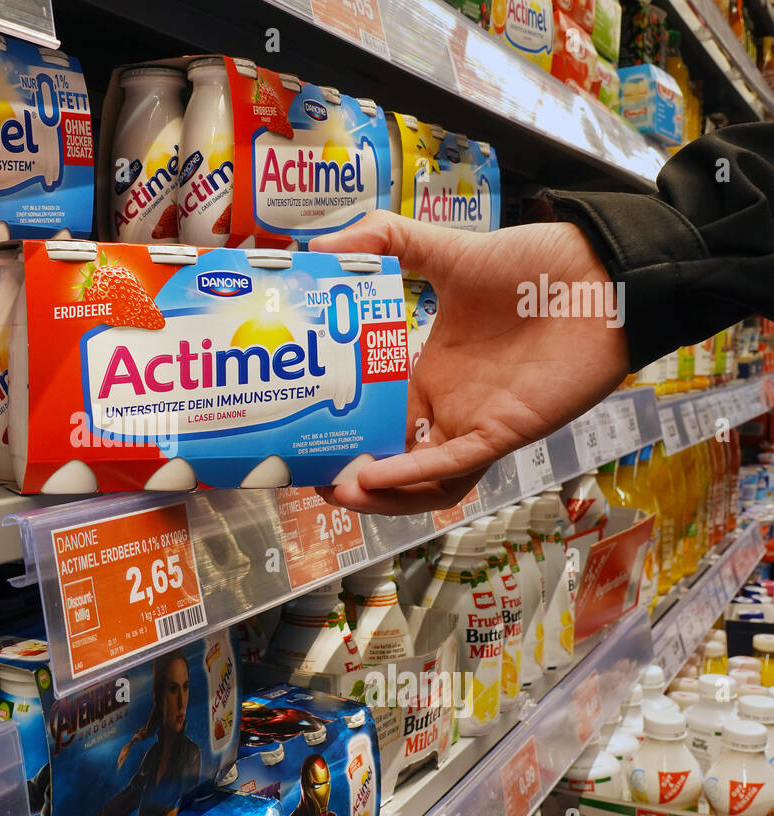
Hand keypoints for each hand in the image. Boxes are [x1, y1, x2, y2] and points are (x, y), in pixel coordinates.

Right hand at [311, 211, 629, 514]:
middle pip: (390, 459)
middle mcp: (447, 406)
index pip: (375, 416)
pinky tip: (372, 476)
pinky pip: (452, 465)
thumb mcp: (448, 248)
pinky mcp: (503, 431)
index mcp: (428, 373)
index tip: (294, 427)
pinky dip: (412, 475)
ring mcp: (473, 423)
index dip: (338, 430)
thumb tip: (318, 245)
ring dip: (378, 493)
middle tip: (303, 470)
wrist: (602, 272)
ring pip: (420, 482)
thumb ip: (386, 240)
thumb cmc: (534, 264)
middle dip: (347, 474)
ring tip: (336, 488)